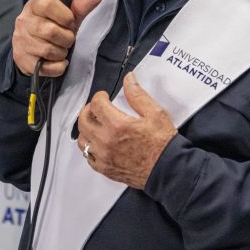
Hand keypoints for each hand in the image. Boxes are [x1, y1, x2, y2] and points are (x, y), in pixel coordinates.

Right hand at [12, 0, 102, 75]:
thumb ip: (81, 5)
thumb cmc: (52, 26)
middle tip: (67, 38)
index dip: (65, 16)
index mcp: (34, 5)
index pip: (48, 5)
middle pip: (51, 31)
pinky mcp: (23, 61)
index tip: (70, 22)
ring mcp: (21, 42)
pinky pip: (47, 67)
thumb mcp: (66, 15)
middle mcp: (24, 22)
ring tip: (61, 48)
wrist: (34, 45)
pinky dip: (58, 66)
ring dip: (62, 52)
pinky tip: (57, 60)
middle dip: (67, 38)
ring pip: (49, 50)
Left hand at [76, 73, 177, 188]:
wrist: (167, 170)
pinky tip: (99, 143)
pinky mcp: (105, 169)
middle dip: (88, 110)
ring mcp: (103, 157)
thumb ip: (138, 95)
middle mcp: (106, 141)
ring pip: (82, 139)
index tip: (104, 96)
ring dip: (86, 129)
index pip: (96, 104)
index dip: (99, 96)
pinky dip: (90, 147)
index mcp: (117, 125)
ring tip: (96, 125)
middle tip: (97, 108)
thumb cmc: (163, 144)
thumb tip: (129, 79)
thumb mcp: (155, 113)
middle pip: (83, 121)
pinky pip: (88, 157)